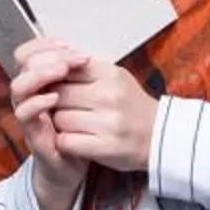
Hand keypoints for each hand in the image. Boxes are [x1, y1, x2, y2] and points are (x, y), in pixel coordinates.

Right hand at [9, 39, 93, 209]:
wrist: (77, 165)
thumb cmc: (81, 129)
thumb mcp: (84, 97)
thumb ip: (78, 76)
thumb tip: (83, 53)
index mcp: (41, 82)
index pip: (29, 53)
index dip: (44, 45)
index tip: (68, 45)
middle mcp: (30, 95)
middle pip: (22, 64)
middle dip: (46, 56)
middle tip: (70, 58)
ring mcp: (29, 114)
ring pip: (18, 86)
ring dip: (39, 75)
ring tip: (61, 72)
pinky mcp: (32, 134)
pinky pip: (24, 114)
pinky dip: (37, 103)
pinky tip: (55, 98)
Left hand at [15, 39, 159, 204]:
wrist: (161, 136)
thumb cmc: (132, 107)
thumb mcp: (115, 78)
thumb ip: (84, 70)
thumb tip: (49, 63)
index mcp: (110, 74)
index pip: (64, 70)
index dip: (55, 81)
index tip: (56, 88)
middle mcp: (110, 95)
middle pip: (58, 95)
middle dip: (55, 103)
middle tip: (63, 110)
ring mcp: (109, 122)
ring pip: (59, 119)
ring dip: (59, 125)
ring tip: (73, 125)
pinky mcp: (106, 146)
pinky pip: (66, 141)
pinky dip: (66, 142)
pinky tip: (76, 140)